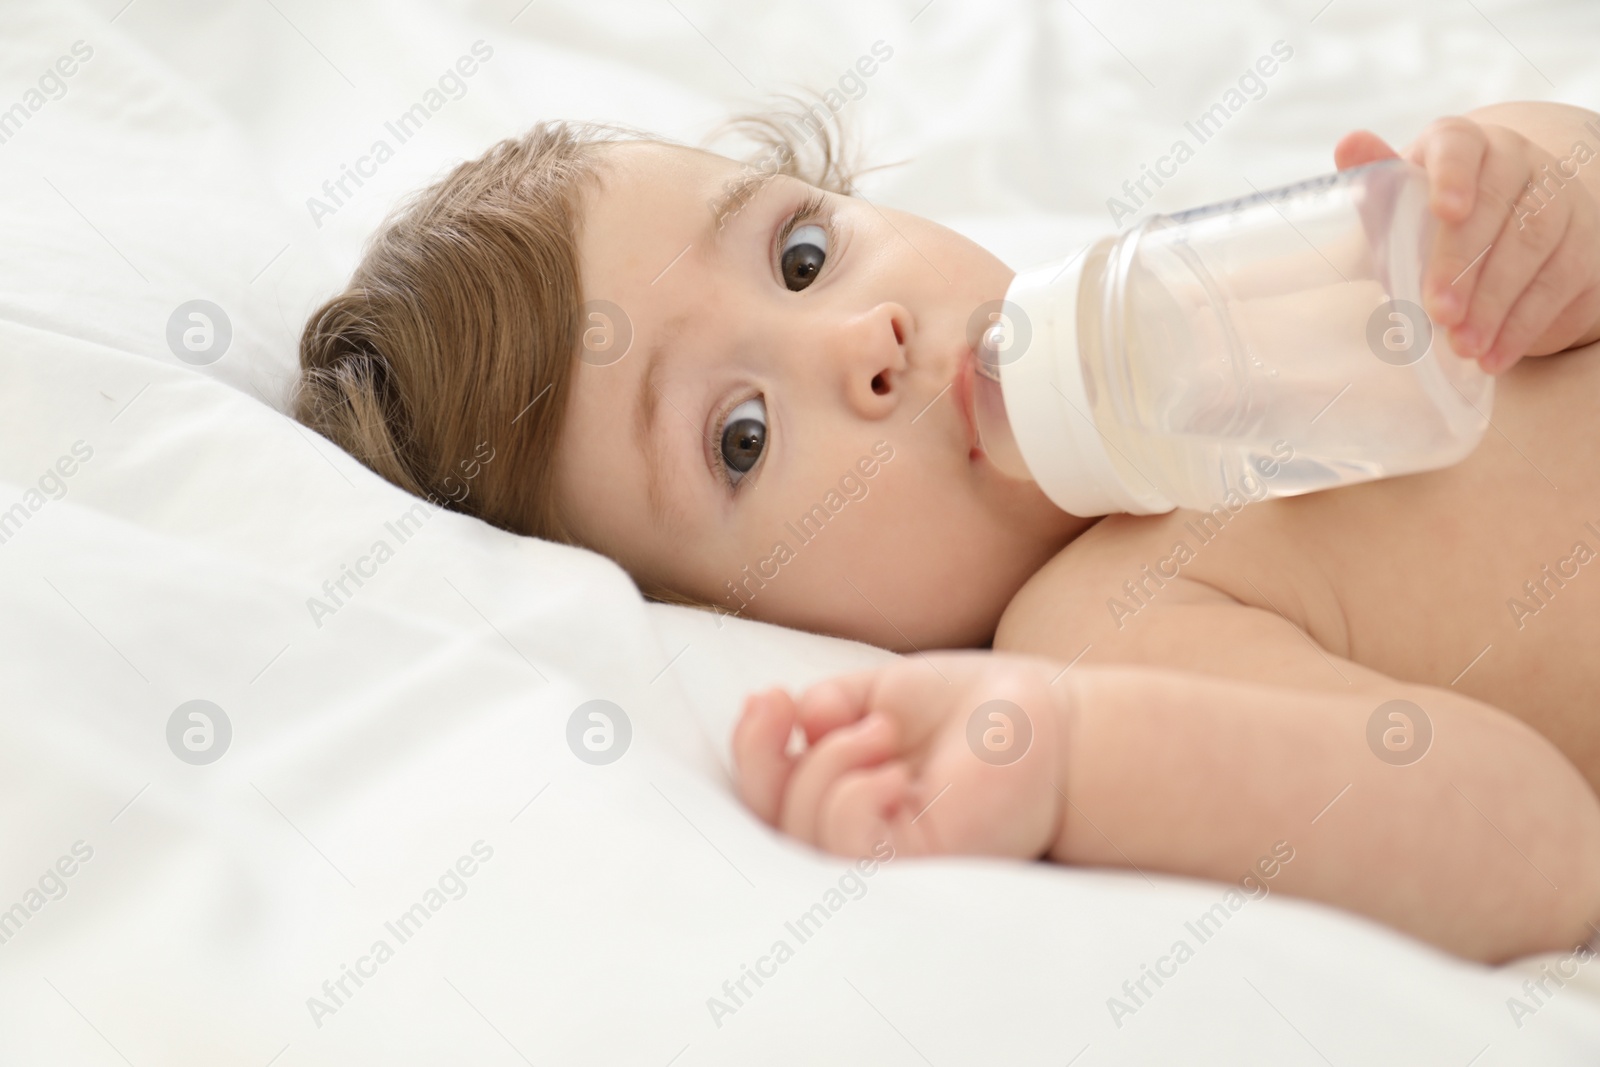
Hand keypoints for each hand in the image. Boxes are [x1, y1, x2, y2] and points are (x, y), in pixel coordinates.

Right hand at [731, 651, 1067, 860]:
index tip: (769, 698)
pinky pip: (852, 849)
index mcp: (837, 790)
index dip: (750, 750)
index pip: (766, 791)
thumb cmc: (967, 708)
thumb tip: (795, 719)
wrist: (1040, 719)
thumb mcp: (882, 691)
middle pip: (771, 816)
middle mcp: (854, 830)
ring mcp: (887, 854)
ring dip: (826, 768)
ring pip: (804, 834)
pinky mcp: (921, 864)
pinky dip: (854, 801)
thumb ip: (832, 706)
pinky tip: (891, 773)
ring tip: (881, 732)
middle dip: (771, 757)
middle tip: (835, 712)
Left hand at [1336, 118, 1599, 372]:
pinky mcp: (1583, 244)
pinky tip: (1494, 355)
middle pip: (1499, 203)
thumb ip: (1375, 182)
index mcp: (1463, 145)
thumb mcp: (1397, 210)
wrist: (1495, 249)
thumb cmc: (1430, 226)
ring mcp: (1558, 198)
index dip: (1453, 175)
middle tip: (1439, 312)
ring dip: (1495, 302)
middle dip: (1465, 263)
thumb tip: (1348, 143)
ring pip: (1535, 243)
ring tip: (1463, 346)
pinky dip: (1523, 324)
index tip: (1444, 211)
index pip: (1460, 144)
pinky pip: (1559, 281)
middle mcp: (1517, 161)